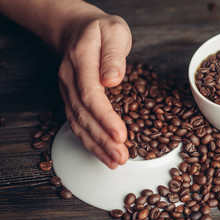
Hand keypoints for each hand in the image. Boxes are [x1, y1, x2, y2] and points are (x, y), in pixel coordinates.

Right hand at [58, 14, 131, 168]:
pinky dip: (90, 141)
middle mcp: (70, 80)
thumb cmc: (100, 31)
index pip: (91, 95)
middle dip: (103, 139)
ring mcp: (68, 91)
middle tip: (121, 157)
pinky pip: (78, 123)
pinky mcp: (72, 99)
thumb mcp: (114, 32)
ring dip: (96, 145)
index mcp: (81, 61)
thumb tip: (112, 79)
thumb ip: (113, 55)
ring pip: (78, 124)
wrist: (77, 30)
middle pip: (84, 115)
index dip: (105, 118)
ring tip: (115, 161)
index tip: (121, 134)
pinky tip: (103, 153)